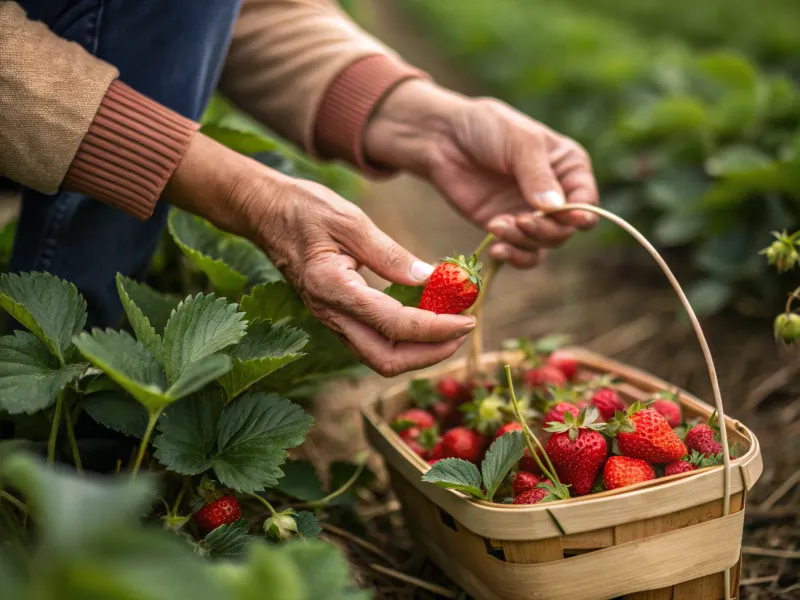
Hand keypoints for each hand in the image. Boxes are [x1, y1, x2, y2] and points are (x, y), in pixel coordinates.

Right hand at [165, 134, 475, 376]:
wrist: (264, 212)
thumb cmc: (304, 209)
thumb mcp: (350, 221)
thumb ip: (391, 254)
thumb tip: (432, 279)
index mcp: (333, 289)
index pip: (396, 325)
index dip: (437, 328)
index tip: (469, 319)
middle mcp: (330, 313)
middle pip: (386, 360)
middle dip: (430, 354)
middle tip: (462, 330)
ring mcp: (331, 318)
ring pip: (379, 357)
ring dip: (419, 351)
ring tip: (450, 327)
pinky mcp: (336, 315)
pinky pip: (372, 341)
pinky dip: (404, 339)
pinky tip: (425, 318)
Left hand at [364, 81, 599, 267]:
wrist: (443, 138)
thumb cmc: (486, 128)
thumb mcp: (519, 141)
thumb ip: (537, 175)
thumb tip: (556, 209)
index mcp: (568, 167)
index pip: (587, 201)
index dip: (579, 214)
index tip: (563, 217)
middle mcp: (554, 194)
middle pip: (565, 230)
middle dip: (545, 230)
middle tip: (520, 221)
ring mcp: (529, 213)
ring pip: (543, 245)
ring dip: (524, 242)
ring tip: (497, 227)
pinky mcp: (505, 227)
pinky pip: (520, 252)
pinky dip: (513, 256)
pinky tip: (496, 248)